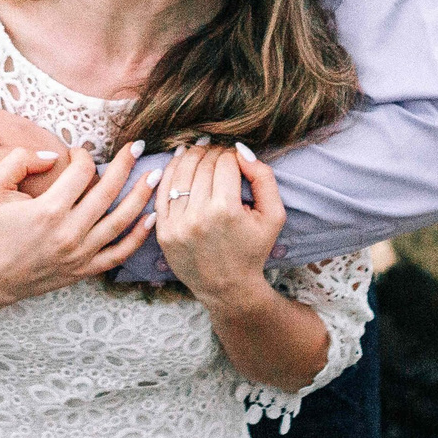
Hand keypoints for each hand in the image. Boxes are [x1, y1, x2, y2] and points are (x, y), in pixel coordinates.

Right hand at [0, 143, 158, 308]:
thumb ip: (20, 160)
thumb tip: (55, 155)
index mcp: (49, 210)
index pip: (81, 172)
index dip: (83, 155)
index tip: (78, 151)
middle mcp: (69, 232)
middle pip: (108, 191)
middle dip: (126, 164)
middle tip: (138, 146)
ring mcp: (80, 254)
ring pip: (121, 221)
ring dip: (141, 196)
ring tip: (155, 175)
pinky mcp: (84, 270)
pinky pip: (119, 254)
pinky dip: (138, 237)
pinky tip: (150, 218)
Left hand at [156, 141, 285, 307]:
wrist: (228, 288)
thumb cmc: (253, 249)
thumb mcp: (274, 215)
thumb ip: (263, 177)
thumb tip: (240, 150)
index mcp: (227, 210)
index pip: (225, 162)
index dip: (232, 154)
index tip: (235, 158)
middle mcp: (199, 216)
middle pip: (202, 164)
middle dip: (212, 152)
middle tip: (219, 153)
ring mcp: (177, 224)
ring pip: (180, 172)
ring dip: (191, 155)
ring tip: (200, 150)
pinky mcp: (163, 231)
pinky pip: (163, 190)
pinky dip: (171, 170)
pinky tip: (180, 159)